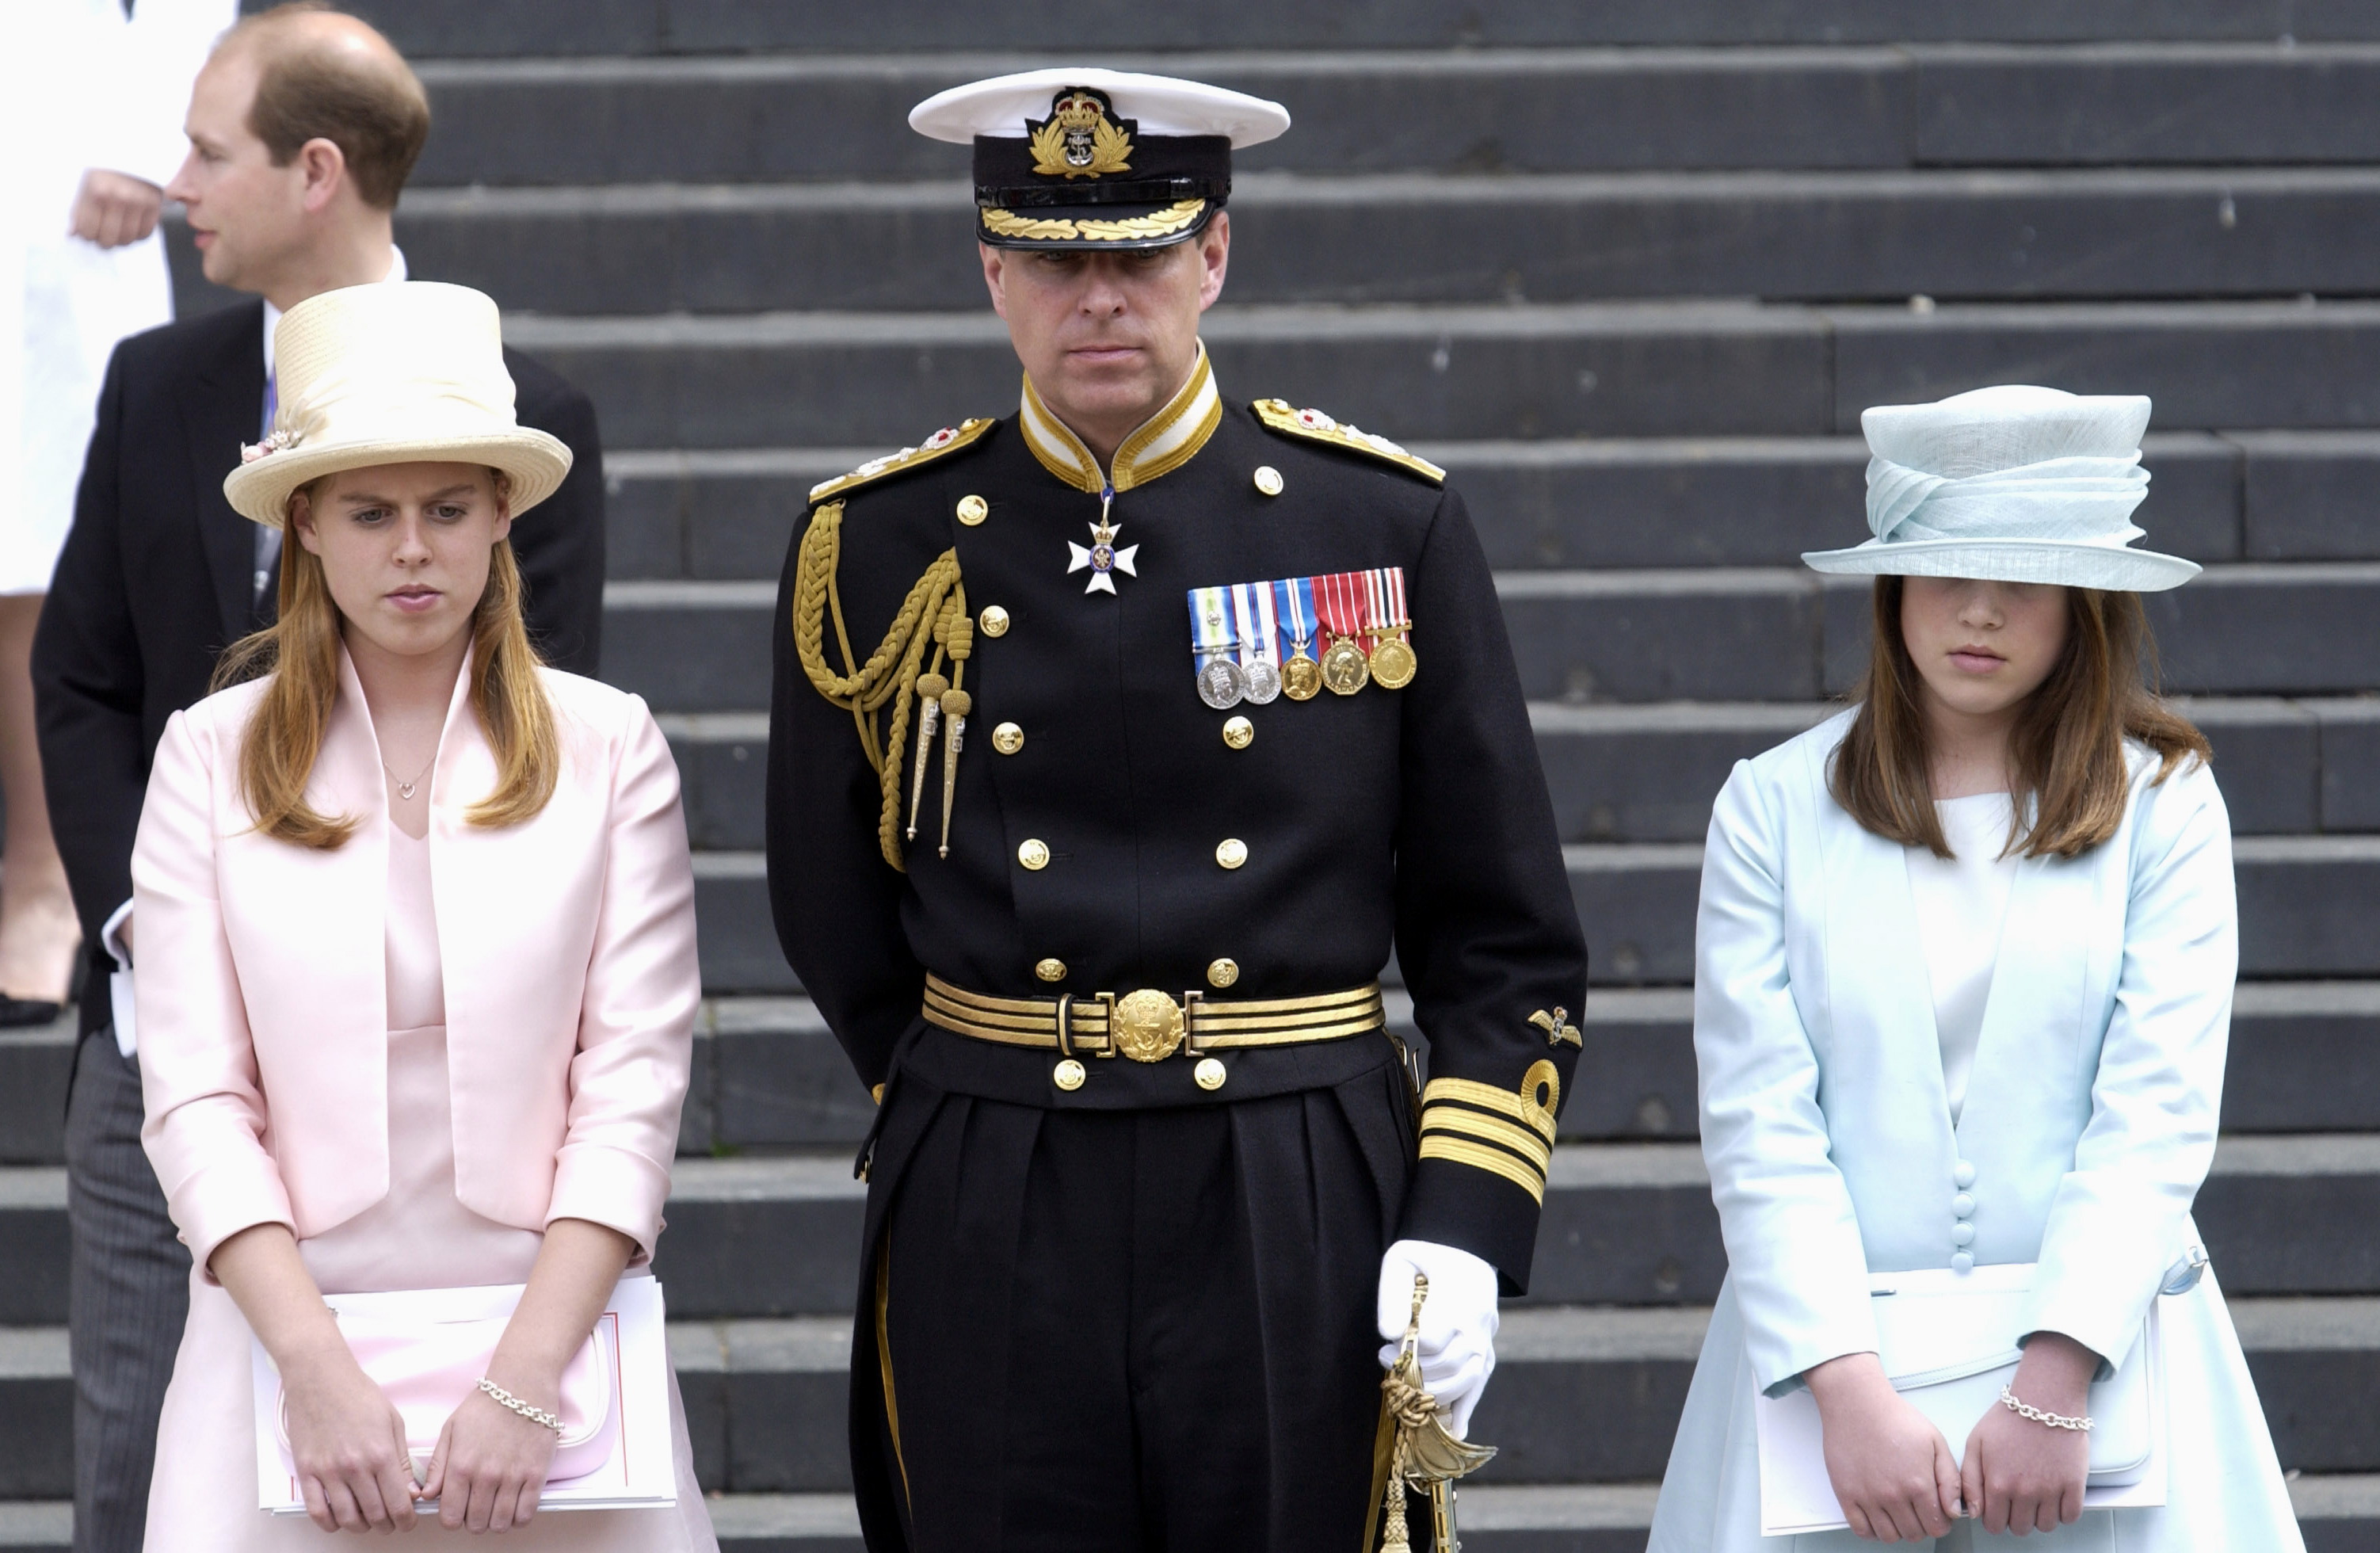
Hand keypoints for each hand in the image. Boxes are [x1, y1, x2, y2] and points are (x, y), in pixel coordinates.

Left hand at [69, 170, 162, 248]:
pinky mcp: (155, 205)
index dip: (87, 236)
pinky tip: (131, 227)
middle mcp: (119, 198)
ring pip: (128, 240)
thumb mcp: (85, 186)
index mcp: (97, 192)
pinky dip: (137, 236)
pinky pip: (145, 234)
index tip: (89, 232)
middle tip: (103, 237)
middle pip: (108, 240)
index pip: (88, 232)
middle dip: (103, 242)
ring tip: (116, 232)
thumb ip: (79, 212)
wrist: (133, 154)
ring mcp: (139, 202)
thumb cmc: (104, 172)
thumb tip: (73, 234)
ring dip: (120, 241)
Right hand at [278, 1346, 420, 1533]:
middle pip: (374, 1515)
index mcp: (381, 1454)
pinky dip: (330, 1523)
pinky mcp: (306, 1472)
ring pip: (347, 1518)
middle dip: (387, 1525)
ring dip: (361, 1527)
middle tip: (391, 1523)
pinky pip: (317, 1511)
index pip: (398, 1503)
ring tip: (368, 1522)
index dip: (407, 1520)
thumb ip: (402, 1461)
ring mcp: (328, 1472)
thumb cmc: (360, 1396)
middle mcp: (355, 1467)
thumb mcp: (393, 1422)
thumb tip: (411, 1492)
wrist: (321, 1379)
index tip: (408, 1521)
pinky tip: (339, 1519)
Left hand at [422, 1377, 561, 1531]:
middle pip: (476, 1524)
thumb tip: (427, 1496)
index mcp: (461, 1466)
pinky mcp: (537, 1474)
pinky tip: (514, 1506)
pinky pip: (526, 1513)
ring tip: (496, 1508)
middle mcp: (486, 1475)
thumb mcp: (451, 1430)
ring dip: (495, 1522)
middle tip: (478, 1507)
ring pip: (500, 1523)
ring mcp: (513, 1476)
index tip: (458, 1511)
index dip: (452, 1519)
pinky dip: (518, 1518)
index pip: (451, 1517)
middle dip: (473, 1521)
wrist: (523, 1384)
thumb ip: (437, 1466)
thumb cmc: (485, 1405)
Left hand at [1375, 1238, 1498, 1437]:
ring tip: (1409, 1387)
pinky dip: (1465, 1410)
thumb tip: (1390, 1334)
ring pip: (1466, 1381)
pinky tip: (1452, 1432)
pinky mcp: (1487, 1354)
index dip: (1405, 1352)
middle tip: (1390, 1365)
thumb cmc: (1428, 1255)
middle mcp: (1478, 1324)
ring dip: (1434, 1392)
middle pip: (1449, 1366)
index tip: (1384, 1349)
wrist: (1467, 1254)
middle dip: (1416, 1373)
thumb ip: (1392, 1294)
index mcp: (1459, 1298)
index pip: (1433, 1342)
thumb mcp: (1401, 1260)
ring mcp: (1486, 1341)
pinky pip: (1479, 1386)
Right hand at [1805, 1352, 1960, 1541]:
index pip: (1938, 1527)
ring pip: (1889, 1536)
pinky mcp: (1846, 1494)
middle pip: (1914, 1534)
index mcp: (1919, 1484)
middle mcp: (1893, 1496)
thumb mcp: (1935, 1442)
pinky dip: (1872, 1530)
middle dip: (1921, 1525)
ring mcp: (1867, 1497)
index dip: (1941, 1522)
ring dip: (1898, 1529)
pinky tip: (1877, 1516)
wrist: (1857, 1403)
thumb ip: (1950, 1480)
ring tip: (1898, 1512)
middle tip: (1917, 1509)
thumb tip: (1954, 1511)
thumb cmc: (1895, 1418)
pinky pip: (1861, 1530)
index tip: (1936, 1513)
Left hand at [1961, 1332, 2096, 1535]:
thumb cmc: (2008, 1419)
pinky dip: (2064, 1512)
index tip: (1999, 1508)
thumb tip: (1974, 1512)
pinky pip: (2071, 1517)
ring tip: (2037, 1497)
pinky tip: (2056, 1497)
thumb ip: (1969, 1480)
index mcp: (1998, 1484)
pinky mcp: (2074, 1485)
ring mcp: (2051, 1491)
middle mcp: (2025, 1493)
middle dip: (2016, 1518)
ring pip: (2046, 1526)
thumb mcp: (1975, 1443)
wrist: (2044, 1400)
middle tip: (2018, 1500)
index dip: (1995, 1518)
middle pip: (2021, 1529)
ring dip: (2040, 1516)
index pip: (1994, 1525)